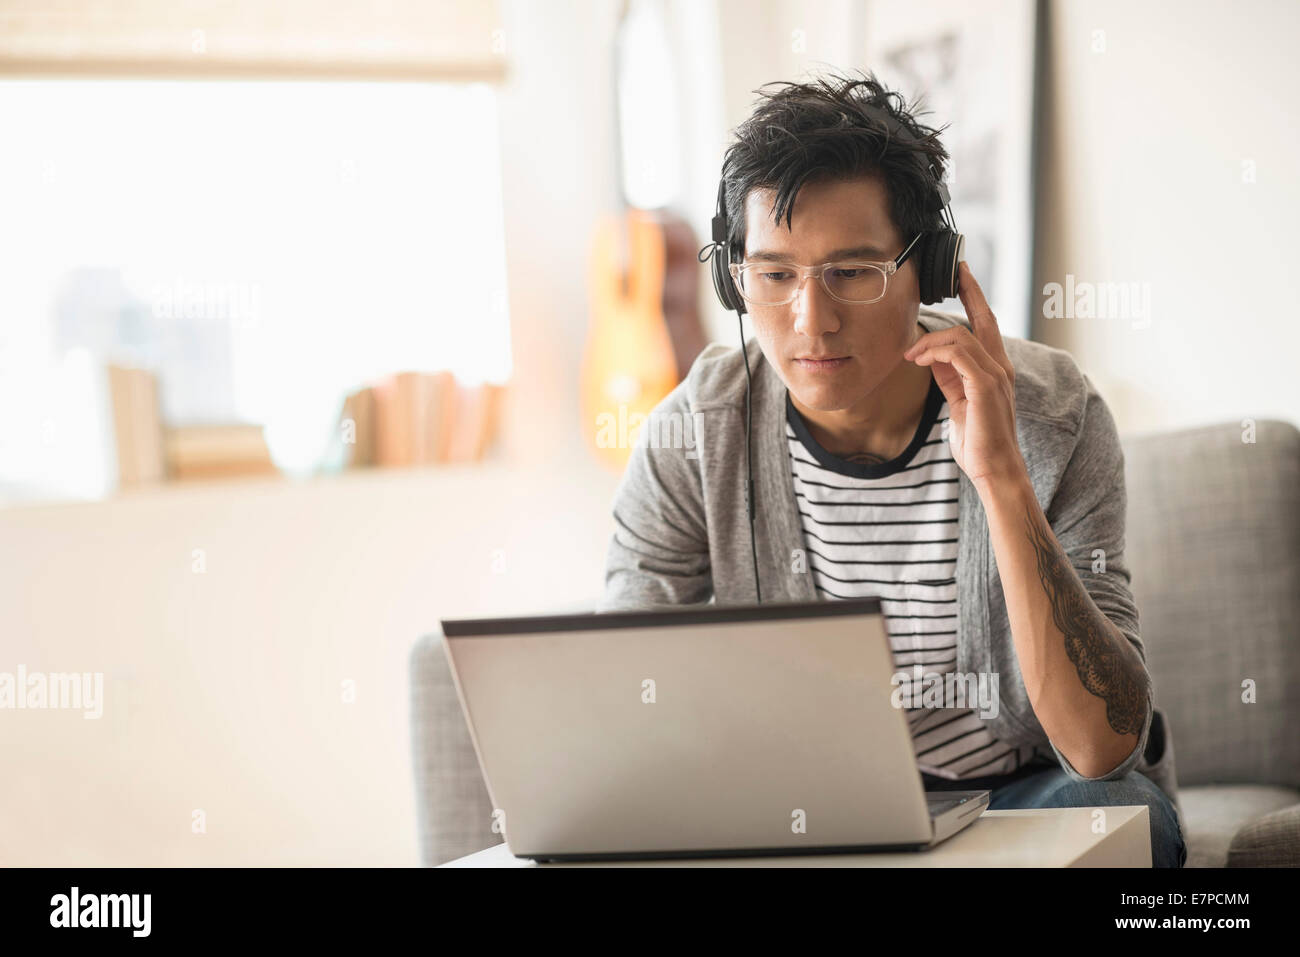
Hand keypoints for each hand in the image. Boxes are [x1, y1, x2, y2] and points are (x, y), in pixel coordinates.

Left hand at [902, 261, 1025, 489]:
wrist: (995, 471)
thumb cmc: (979, 442)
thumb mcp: (959, 403)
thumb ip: (949, 379)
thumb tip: (932, 358)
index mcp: (995, 370)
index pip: (986, 326)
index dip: (975, 299)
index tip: (963, 277)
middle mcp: (1000, 368)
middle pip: (985, 319)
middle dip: (970, 292)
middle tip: (955, 272)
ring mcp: (996, 376)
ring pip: (962, 337)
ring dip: (931, 341)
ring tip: (911, 354)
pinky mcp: (985, 387)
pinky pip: (959, 355)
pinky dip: (936, 352)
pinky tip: (919, 360)